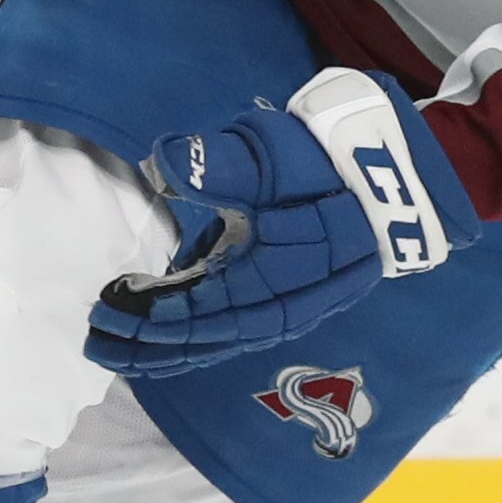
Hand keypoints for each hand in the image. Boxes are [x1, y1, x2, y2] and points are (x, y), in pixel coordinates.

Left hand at [84, 70, 480, 378]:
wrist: (406, 174)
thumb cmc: (336, 163)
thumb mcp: (280, 156)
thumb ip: (222, 164)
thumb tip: (164, 163)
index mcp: (277, 282)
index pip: (202, 314)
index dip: (153, 317)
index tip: (107, 307)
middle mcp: (283, 306)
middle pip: (206, 339)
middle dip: (149, 345)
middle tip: (96, 341)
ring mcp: (289, 304)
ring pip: (219, 339)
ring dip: (169, 347)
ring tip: (120, 347)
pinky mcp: (290, 292)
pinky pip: (234, 325)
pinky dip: (197, 333)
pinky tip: (168, 326)